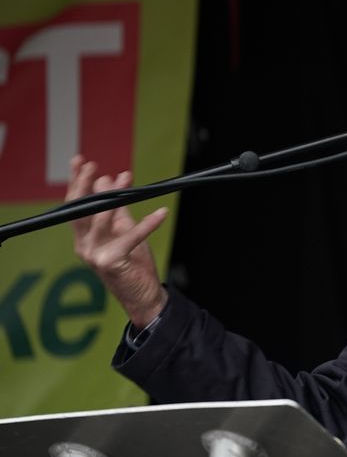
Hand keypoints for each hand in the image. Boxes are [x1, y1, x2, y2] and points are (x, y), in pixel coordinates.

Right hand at [67, 155, 168, 327]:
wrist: (142, 295)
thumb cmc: (133, 263)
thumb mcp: (123, 230)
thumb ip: (116, 208)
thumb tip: (105, 180)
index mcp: (84, 238)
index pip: (74, 206)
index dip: (76, 183)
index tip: (79, 161)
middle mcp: (83, 246)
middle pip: (79, 210)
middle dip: (84, 185)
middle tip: (92, 165)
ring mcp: (95, 255)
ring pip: (100, 220)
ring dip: (113, 198)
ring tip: (126, 179)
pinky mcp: (112, 262)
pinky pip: (131, 237)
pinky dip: (148, 224)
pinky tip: (161, 213)